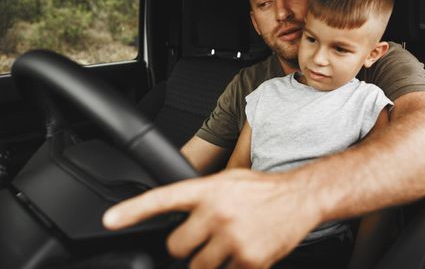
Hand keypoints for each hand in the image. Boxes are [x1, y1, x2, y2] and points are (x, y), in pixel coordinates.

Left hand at [103, 169, 320, 268]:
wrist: (299, 198)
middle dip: (185, 247)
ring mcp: (232, 239)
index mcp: (208, 190)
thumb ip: (200, 196)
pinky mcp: (248, 261)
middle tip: (203, 237)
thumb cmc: (261, 189)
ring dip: (207, 261)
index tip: (110, 221)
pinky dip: (230, 268)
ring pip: (198, 267)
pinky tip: (243, 250)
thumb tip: (175, 217)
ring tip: (227, 242)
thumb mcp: (227, 180)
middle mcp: (217, 213)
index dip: (132, 212)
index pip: (162, 199)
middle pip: (176, 247)